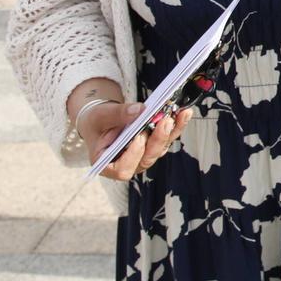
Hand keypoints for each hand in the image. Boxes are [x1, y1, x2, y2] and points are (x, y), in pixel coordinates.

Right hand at [78, 100, 192, 181]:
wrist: (103, 119)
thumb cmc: (97, 122)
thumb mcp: (101, 116)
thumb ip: (118, 115)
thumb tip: (140, 110)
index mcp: (107, 164)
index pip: (122, 170)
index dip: (133, 156)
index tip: (139, 138)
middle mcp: (128, 164)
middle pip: (147, 158)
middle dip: (158, 140)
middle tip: (165, 121)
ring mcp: (143, 156)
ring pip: (160, 148)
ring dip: (171, 131)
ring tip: (180, 114)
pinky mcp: (154, 146)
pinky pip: (167, 138)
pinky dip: (176, 125)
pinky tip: (184, 113)